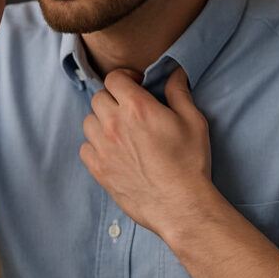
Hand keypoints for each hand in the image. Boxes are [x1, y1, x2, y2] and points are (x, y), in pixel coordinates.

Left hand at [79, 67, 214, 237]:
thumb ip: (179, 92)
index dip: (125, 77)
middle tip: (128, 108)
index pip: (114, 78)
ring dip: (101, 121)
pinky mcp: (99, 170)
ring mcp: (103, 148)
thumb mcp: (193, 121)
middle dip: (113, 98)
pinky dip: (94, 146)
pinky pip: (85, 148)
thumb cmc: (190, 163)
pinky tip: (112, 150)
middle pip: (98, 97)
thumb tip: (175, 72)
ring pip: (88, 121)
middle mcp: (114, 124)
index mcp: (136, 107)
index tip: (135, 84)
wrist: (181, 205)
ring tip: (119, 130)